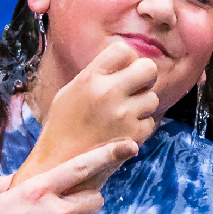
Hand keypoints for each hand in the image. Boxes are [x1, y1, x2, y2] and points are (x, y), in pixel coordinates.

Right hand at [17, 41, 158, 189]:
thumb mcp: (71, 91)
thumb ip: (96, 75)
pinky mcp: (134, 135)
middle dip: (144, 77)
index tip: (122, 71)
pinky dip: (141, 126)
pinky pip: (151, 121)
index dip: (126, 60)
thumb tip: (122, 64)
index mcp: (90, 78)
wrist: (60, 164)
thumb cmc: (63, 126)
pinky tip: (124, 131)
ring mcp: (123, 115)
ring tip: (124, 114)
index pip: (123, 50)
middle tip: (134, 88)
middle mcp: (108, 92)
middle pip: (148, 68)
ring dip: (142, 105)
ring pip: (152, 97)